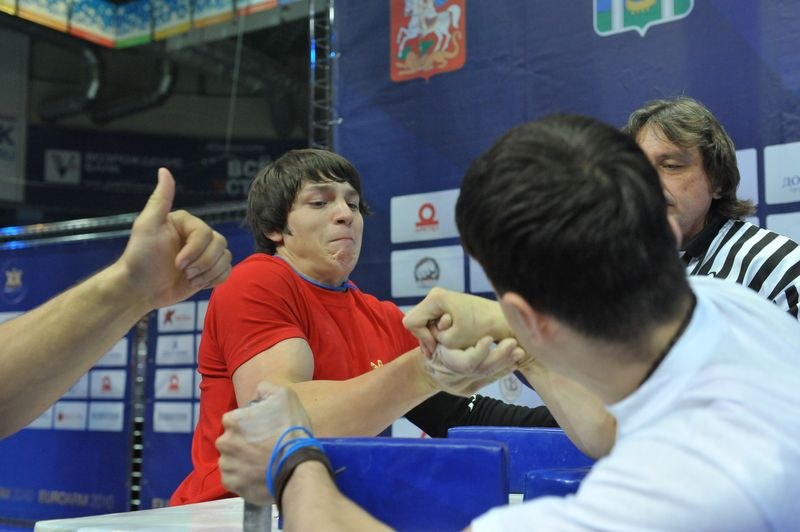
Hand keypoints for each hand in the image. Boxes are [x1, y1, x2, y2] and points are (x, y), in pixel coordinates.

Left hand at [118, 168, 230, 309]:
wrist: (140, 290)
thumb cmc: (140, 258)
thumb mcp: (147, 226)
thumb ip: (160, 200)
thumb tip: (164, 170)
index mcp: (186, 223)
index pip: (206, 233)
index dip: (195, 250)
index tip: (177, 263)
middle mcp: (197, 236)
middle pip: (220, 244)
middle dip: (203, 263)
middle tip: (183, 272)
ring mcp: (204, 254)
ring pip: (226, 258)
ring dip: (207, 273)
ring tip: (188, 278)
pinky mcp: (208, 270)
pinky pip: (227, 270)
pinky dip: (214, 279)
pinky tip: (197, 283)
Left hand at [216, 382, 311, 505]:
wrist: (298, 466)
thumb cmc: (290, 429)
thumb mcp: (284, 395)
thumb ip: (264, 389)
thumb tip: (256, 393)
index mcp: (233, 420)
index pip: (233, 419)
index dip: (248, 423)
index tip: (262, 429)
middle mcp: (224, 442)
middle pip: (231, 440)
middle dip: (243, 442)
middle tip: (264, 446)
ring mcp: (227, 465)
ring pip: (230, 459)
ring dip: (242, 460)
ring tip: (263, 462)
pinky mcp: (233, 484)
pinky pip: (233, 479)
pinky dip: (243, 478)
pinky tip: (259, 474)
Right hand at [403, 287, 511, 354]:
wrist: (503, 320)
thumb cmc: (481, 330)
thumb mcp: (452, 340)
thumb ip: (433, 338)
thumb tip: (426, 337)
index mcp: (435, 299)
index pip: (411, 322)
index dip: (421, 338)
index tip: (436, 347)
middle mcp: (435, 294)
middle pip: (416, 319)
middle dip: (426, 336)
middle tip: (439, 349)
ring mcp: (441, 297)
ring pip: (424, 320)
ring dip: (433, 334)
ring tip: (448, 343)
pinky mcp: (447, 302)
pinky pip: (433, 318)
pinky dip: (439, 330)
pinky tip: (451, 338)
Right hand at [423, 336, 524, 395]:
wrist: (427, 372)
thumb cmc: (430, 347)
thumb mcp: (431, 337)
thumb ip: (440, 329)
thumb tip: (446, 318)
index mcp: (445, 363)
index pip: (467, 362)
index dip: (480, 351)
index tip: (490, 338)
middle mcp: (455, 379)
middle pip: (482, 370)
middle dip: (500, 356)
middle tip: (514, 343)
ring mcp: (463, 386)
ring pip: (487, 375)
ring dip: (505, 362)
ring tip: (519, 351)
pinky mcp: (470, 389)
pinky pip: (488, 381)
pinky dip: (502, 370)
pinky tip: (514, 362)